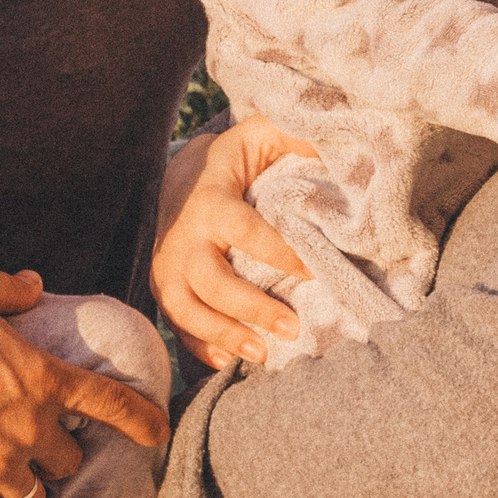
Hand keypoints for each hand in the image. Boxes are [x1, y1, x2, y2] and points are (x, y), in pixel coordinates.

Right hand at [0, 261, 169, 497]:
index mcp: (42, 378)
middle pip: (69, 462)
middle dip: (57, 455)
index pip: (112, 404)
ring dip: (23, 487)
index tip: (158, 433)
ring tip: (4, 474)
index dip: (142, 420)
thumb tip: (32, 286)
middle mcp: (28, 427)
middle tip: (35, 444)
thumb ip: (10, 290)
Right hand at [152, 116, 317, 371]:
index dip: (276, 252)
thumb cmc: (234, 161)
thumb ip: (294, 135)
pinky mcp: (163, 288)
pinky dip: (199, 347)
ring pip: (187, 310)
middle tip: (294, 328)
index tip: (312, 271)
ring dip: (225, 335)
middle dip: (251, 309)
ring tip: (263, 353)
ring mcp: (168, 267)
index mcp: (209, 201)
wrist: (179, 178)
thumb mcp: (260, 135)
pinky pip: (177, 324)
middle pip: (211, 282)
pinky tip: (226, 362)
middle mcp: (182, 238)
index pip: (243, 230)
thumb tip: (334, 145)